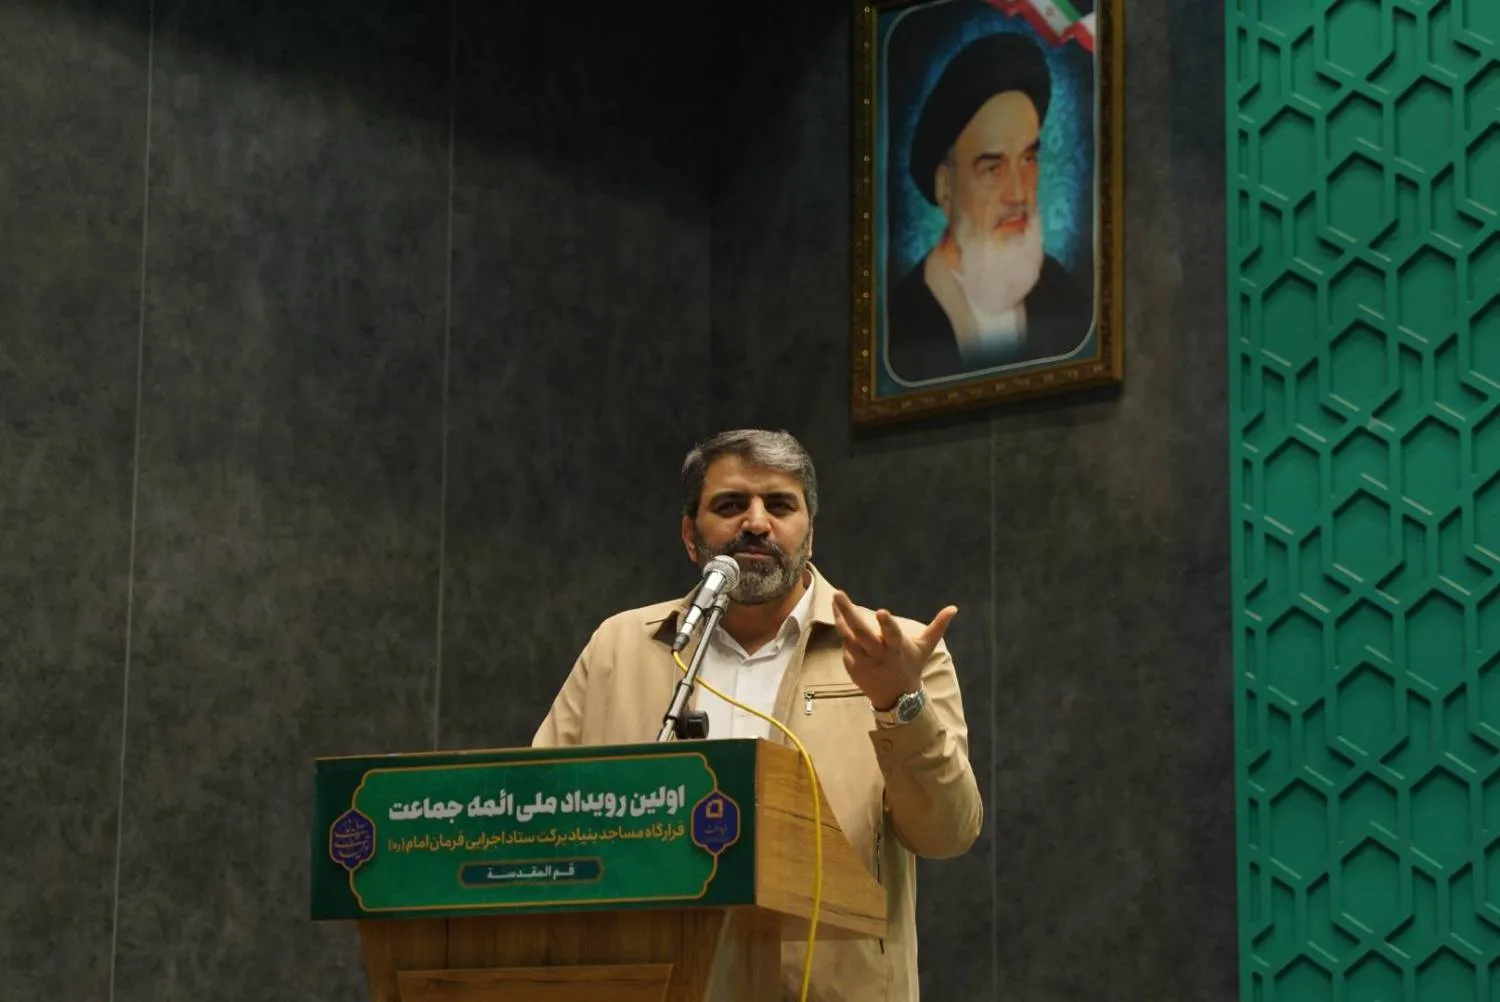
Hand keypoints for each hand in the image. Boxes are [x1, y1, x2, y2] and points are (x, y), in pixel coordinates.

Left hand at [831, 591, 957, 709]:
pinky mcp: (853, 668)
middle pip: (861, 632)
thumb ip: (937, 626)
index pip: (892, 634)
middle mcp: (880, 655)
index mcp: (897, 648)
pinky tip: (840, 618)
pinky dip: (843, 634)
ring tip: (835, 601)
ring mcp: (864, 662)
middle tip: (838, 594)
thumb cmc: (912, 665)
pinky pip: (845, 648)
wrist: (897, 699)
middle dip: (848, 612)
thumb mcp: (926, 647)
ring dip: (839, 619)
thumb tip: (954, 608)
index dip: (887, 623)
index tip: (880, 611)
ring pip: (848, 638)